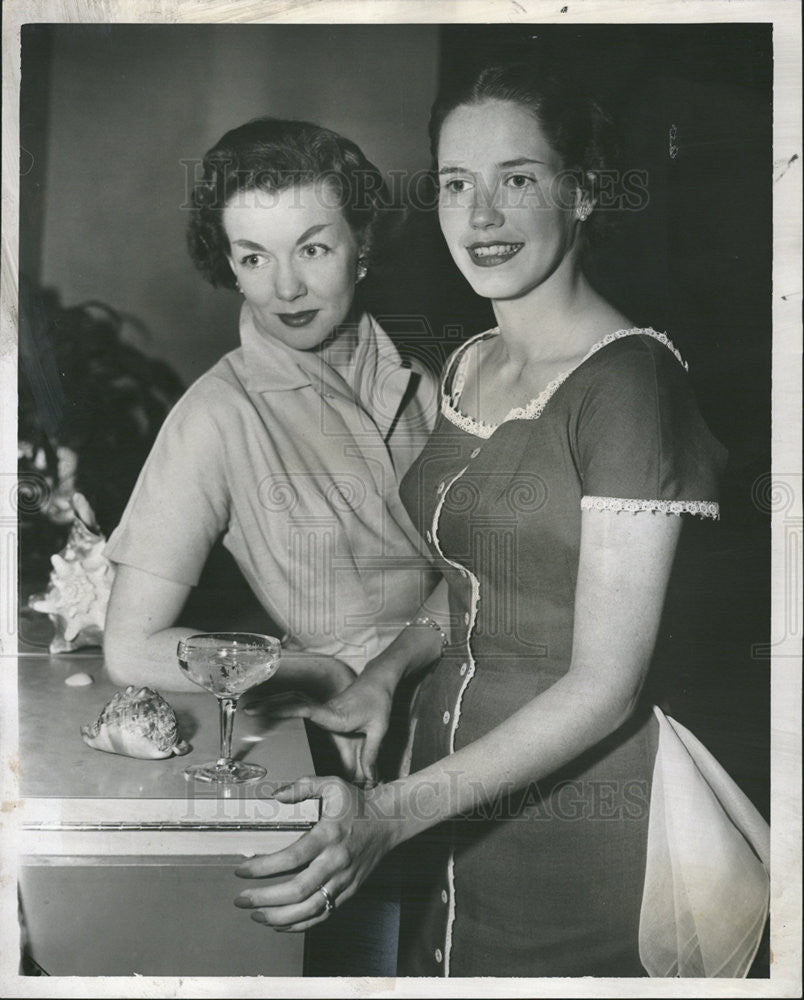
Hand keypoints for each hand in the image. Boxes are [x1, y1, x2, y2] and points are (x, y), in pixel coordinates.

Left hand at [234, 776, 397, 931]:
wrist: (390, 821)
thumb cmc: (358, 803)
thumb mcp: (331, 785)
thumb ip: (303, 787)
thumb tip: (276, 795)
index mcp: (329, 835)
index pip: (292, 857)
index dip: (264, 867)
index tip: (243, 870)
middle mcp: (336, 861)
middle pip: (298, 890)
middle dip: (265, 899)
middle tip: (242, 900)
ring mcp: (344, 880)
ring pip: (310, 909)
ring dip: (280, 917)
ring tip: (257, 915)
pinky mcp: (349, 891)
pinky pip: (324, 914)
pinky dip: (301, 924)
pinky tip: (282, 924)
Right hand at [257, 670, 393, 784]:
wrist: (379, 681)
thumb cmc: (379, 702)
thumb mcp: (379, 728)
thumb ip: (372, 753)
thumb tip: (369, 779)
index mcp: (334, 714)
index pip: (305, 708)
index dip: (285, 708)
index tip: (266, 709)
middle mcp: (324, 709)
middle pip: (292, 702)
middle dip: (269, 705)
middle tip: (247, 708)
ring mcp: (321, 706)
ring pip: (292, 701)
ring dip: (272, 702)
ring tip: (250, 707)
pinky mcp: (322, 707)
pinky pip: (298, 703)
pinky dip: (282, 704)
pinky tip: (270, 707)